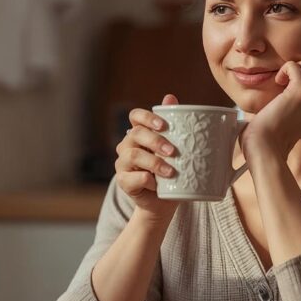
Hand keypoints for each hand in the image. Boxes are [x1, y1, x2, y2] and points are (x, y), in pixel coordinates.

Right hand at [114, 94, 181, 222]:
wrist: (164, 203)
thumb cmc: (172, 173)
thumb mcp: (178, 150)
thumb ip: (174, 126)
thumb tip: (171, 97)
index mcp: (140, 134)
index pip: (136, 116)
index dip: (147, 117)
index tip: (164, 125)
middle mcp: (127, 145)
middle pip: (135, 134)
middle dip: (155, 141)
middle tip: (173, 151)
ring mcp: (122, 163)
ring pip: (133, 155)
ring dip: (154, 162)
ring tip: (171, 172)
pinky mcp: (122, 181)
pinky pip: (131, 178)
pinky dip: (146, 180)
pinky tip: (157, 185)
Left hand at [243, 60, 300, 157]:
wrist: (266, 147)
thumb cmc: (271, 136)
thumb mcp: (292, 118)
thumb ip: (298, 103)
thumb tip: (288, 87)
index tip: (287, 88)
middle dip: (300, 70)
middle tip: (283, 83)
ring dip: (292, 68)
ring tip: (280, 82)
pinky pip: (295, 66)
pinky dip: (284, 70)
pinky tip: (277, 82)